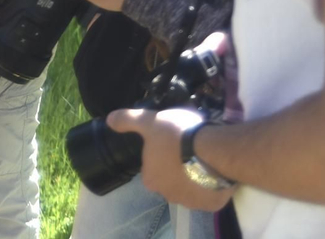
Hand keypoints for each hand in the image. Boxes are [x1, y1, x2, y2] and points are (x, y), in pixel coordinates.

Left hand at [106, 108, 235, 211]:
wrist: (214, 151)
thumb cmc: (177, 136)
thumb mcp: (149, 121)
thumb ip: (128, 120)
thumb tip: (110, 120)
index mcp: (150, 179)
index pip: (152, 167)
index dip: (160, 153)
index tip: (170, 142)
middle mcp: (168, 195)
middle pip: (170, 179)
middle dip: (176, 166)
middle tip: (186, 147)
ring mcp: (191, 202)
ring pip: (189, 187)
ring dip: (193, 176)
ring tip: (202, 156)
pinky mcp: (211, 204)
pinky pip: (208, 194)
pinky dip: (210, 184)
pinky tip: (214, 170)